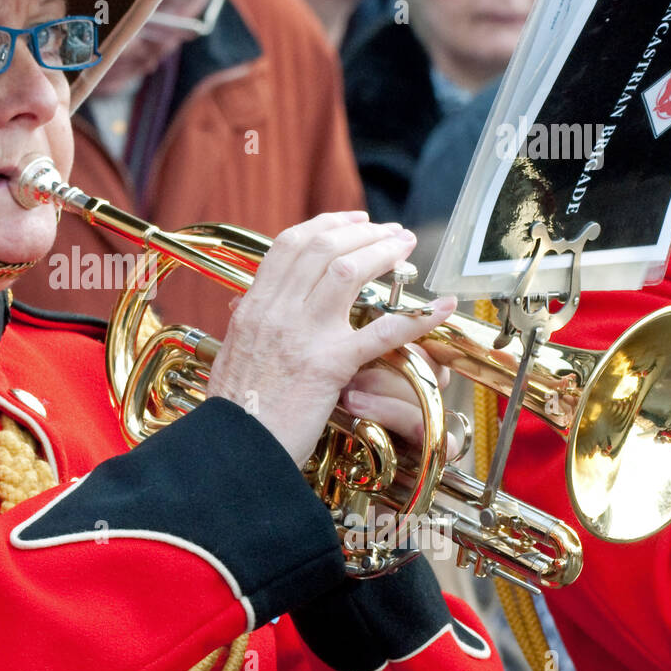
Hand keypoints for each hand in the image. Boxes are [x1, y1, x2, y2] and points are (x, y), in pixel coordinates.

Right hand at [205, 211, 455, 467]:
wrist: (236, 449)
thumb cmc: (236, 410)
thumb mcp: (230, 354)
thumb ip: (245, 325)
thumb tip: (245, 308)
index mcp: (253, 306)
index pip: (289, 245)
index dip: (327, 224)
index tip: (353, 221)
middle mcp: (276, 311)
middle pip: (323, 247)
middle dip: (364, 231)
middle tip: (391, 232)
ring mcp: (303, 335)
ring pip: (348, 270)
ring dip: (384, 252)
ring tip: (406, 248)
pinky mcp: (329, 365)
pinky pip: (381, 331)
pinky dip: (417, 316)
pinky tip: (440, 307)